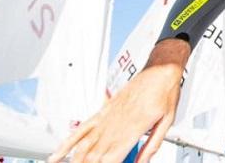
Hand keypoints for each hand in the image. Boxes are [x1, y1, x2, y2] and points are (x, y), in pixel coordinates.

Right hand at [49, 39, 189, 162]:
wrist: (160, 70)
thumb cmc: (165, 92)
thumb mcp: (166, 122)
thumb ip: (152, 145)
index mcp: (133, 128)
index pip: (112, 158)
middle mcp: (116, 123)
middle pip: (95, 155)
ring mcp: (107, 117)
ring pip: (85, 145)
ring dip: (76, 159)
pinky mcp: (103, 111)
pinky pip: (81, 129)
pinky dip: (67, 143)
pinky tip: (58, 154)